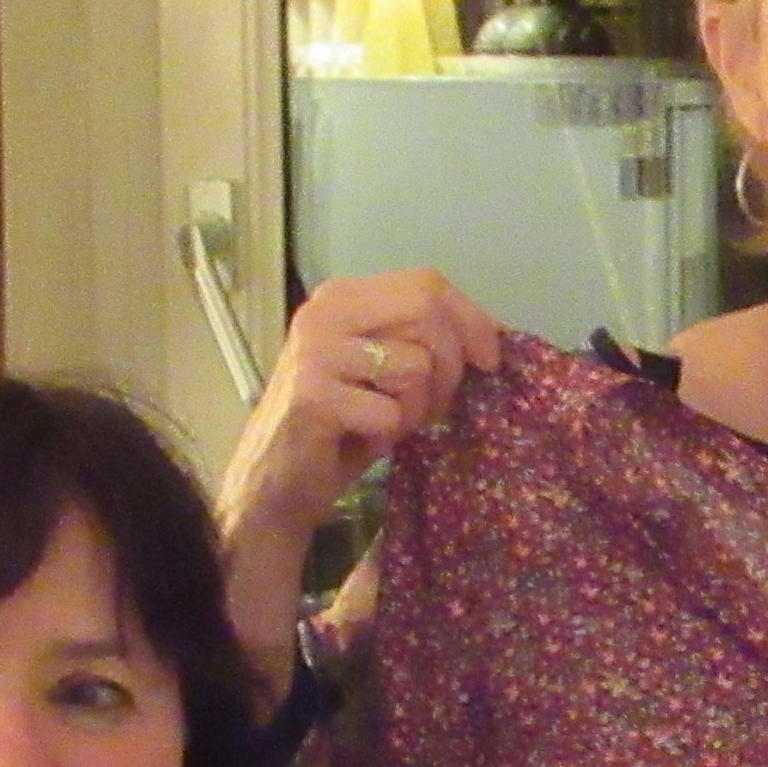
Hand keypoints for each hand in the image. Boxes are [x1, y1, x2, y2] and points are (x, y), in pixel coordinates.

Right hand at [215, 271, 501, 670]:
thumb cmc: (337, 427)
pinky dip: (392, 435)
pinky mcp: (314, 396)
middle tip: (439, 404)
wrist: (277, 484)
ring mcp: (315, 352)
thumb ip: (419, 340)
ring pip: (415, 365)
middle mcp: (323, 313)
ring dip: (419, 408)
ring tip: (390, 424)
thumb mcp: (380, 370)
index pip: (425, 282)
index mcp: (341, 296)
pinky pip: (392, 412)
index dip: (471, 318)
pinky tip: (366, 441)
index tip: (490, 359)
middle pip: (426, 312)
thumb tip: (489, 336)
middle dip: (452, 365)